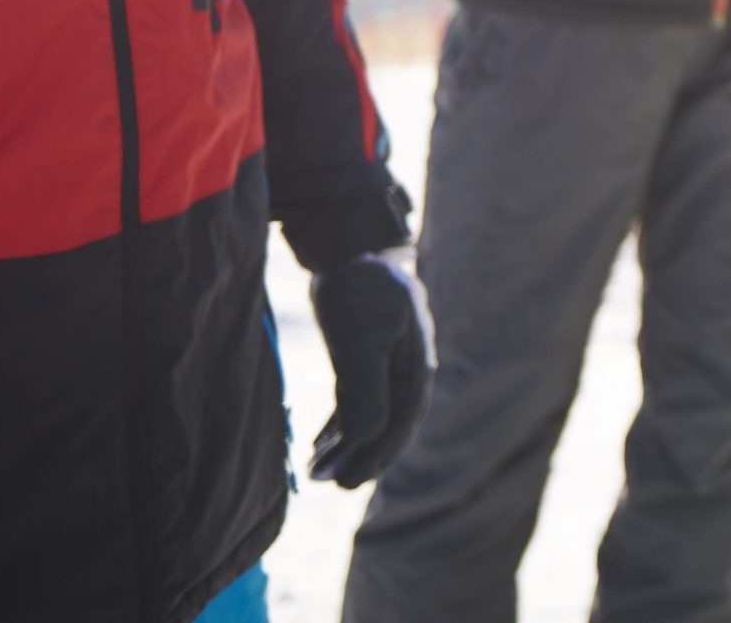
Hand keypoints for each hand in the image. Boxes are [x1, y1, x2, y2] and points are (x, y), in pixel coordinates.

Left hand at [308, 247, 434, 487]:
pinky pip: (357, 397)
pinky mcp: (365, 352)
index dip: (376, 456)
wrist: (349, 245)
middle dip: (361, 456)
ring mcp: (387, 360)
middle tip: (330, 484)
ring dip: (347, 443)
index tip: (349, 483)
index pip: (400, 423)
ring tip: (316, 469)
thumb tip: (366, 439)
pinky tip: (320, 441)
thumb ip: (366, 392)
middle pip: (388, 423)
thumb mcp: (360, 342)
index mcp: (414, 367)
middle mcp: (406, 367)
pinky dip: (341, 422)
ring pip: (370, 412)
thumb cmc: (359, 291)